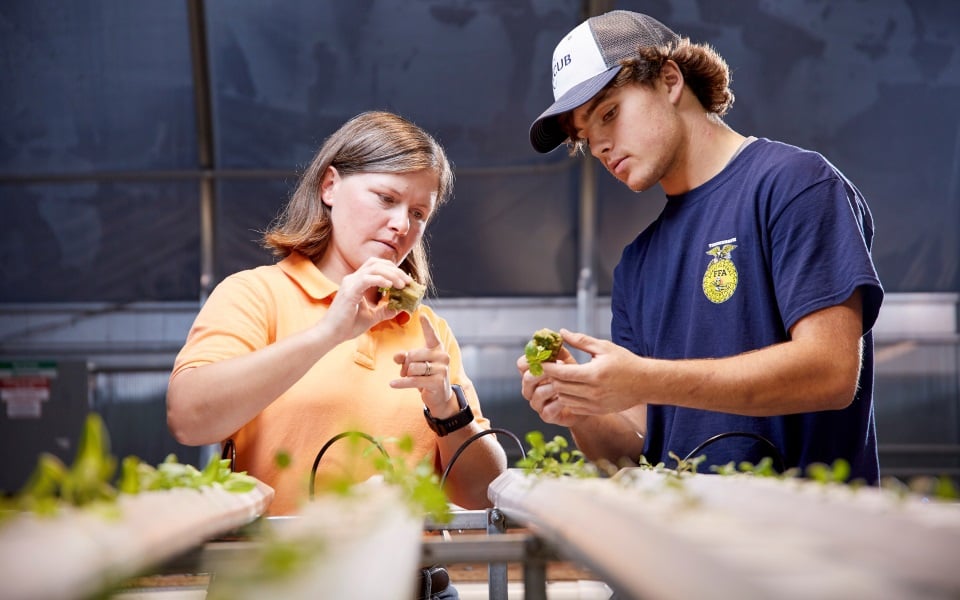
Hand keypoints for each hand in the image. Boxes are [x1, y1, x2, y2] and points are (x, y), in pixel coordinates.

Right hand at [322, 257, 410, 341]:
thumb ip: (385, 310)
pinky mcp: (349, 291)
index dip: (393, 270)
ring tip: (402, 284)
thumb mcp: (372, 317)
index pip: (377, 266)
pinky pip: (367, 279)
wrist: (331, 335)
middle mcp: (353, 279)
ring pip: (374, 268)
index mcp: (357, 282)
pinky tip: (390, 286)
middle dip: (395, 270)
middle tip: (408, 281)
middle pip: (377, 263)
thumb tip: (399, 308)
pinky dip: (380, 280)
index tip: (406, 281)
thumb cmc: (347, 326)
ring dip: (391, 274)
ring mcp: (350, 283)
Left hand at [390, 315, 456, 417]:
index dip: (427, 325)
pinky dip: (401, 383)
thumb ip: (405, 358)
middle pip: (413, 355)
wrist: (439, 396)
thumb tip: (396, 357)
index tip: (422, 314)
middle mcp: (442, 356)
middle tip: (405, 372)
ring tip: (409, 379)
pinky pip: (413, 380)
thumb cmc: (427, 376)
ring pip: (412, 368)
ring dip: (406, 375)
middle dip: (405, 364)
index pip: (431, 335)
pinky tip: (392, 384)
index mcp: (437, 348)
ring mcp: (441, 369)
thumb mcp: (416, 365)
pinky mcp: (437, 382)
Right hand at [517, 338, 584, 426]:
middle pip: (526, 379)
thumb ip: (561, 352)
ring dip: (551, 387)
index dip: (530, 359)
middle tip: (555, 368)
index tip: (544, 354)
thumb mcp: (568, 364)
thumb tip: (559, 336)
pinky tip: (568, 397)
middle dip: (541, 372)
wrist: (587, 401)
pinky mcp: (546, 416)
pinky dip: (558, 403)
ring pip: (537, 393)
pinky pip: (548, 409)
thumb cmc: (575, 380)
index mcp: (532, 373)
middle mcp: (530, 388)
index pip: (522, 364)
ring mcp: (537, 403)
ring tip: (565, 383)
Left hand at [518, 329, 643, 422]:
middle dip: (551, 378)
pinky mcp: (596, 410)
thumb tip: (562, 333)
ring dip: (558, 389)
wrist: (645, 383)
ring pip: (564, 399)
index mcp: (594, 374)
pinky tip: (569, 388)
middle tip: (548, 369)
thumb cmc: (626, 362)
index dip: (548, 367)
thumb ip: (581, 340)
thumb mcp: (604, 347)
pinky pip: (573, 407)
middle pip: (560, 387)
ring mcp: (594, 403)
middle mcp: (593, 391)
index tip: (541, 362)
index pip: (561, 373)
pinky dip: (567, 398)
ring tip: (559, 378)